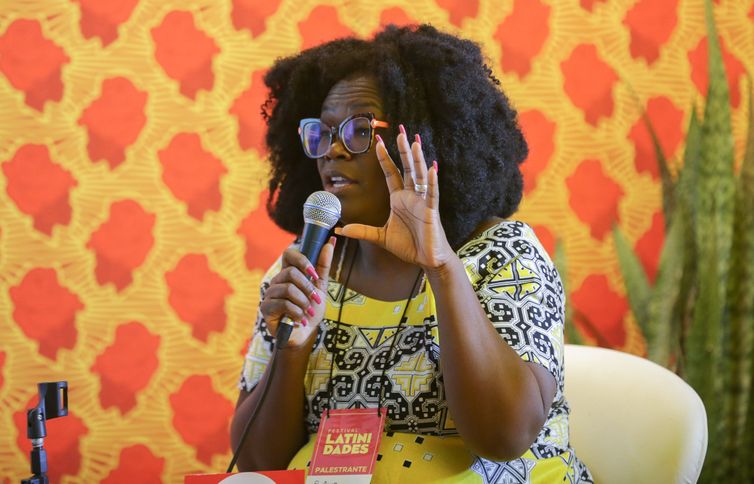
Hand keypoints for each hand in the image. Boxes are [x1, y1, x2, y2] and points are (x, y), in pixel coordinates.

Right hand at [260, 237, 335, 348]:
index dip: (302, 260)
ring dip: (303, 302)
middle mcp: (277, 281)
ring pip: (288, 289)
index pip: (289, 254)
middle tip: (315, 300)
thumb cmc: (311, 310)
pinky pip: (283, 304)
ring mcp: (270, 294)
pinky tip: (300, 319)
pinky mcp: (266, 308)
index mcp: (289, 273)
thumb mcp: (320, 287)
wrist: (305, 334)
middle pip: (290, 273)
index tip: (314, 273)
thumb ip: (323, 266)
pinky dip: (297, 313)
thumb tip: (331, 242)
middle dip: (307, 288)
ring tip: (308, 312)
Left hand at [336, 128, 453, 269]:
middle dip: (403, 150)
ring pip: (419, 176)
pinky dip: (431, 182)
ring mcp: (422, 202)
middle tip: (401, 131)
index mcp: (399, 199)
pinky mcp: (431, 211)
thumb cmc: (408, 246)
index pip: (391, 173)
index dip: (385, 158)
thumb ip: (362, 231)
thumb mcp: (380, 237)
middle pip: (406, 168)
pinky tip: (430, 168)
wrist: (426, 259)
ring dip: (417, 159)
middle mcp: (411, 196)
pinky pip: (432, 194)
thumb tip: (340, 231)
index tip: (378, 143)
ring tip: (414, 142)